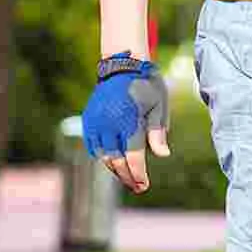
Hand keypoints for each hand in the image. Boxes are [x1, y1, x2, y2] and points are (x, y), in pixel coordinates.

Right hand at [83, 54, 170, 192]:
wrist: (122, 64)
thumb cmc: (146, 85)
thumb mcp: (159, 105)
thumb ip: (158, 132)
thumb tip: (163, 155)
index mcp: (128, 120)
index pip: (132, 156)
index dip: (139, 174)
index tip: (145, 185)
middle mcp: (109, 123)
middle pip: (116, 160)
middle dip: (128, 177)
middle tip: (138, 187)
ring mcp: (96, 121)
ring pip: (103, 156)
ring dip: (115, 170)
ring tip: (128, 178)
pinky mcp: (89, 120)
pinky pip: (93, 145)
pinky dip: (103, 157)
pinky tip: (115, 163)